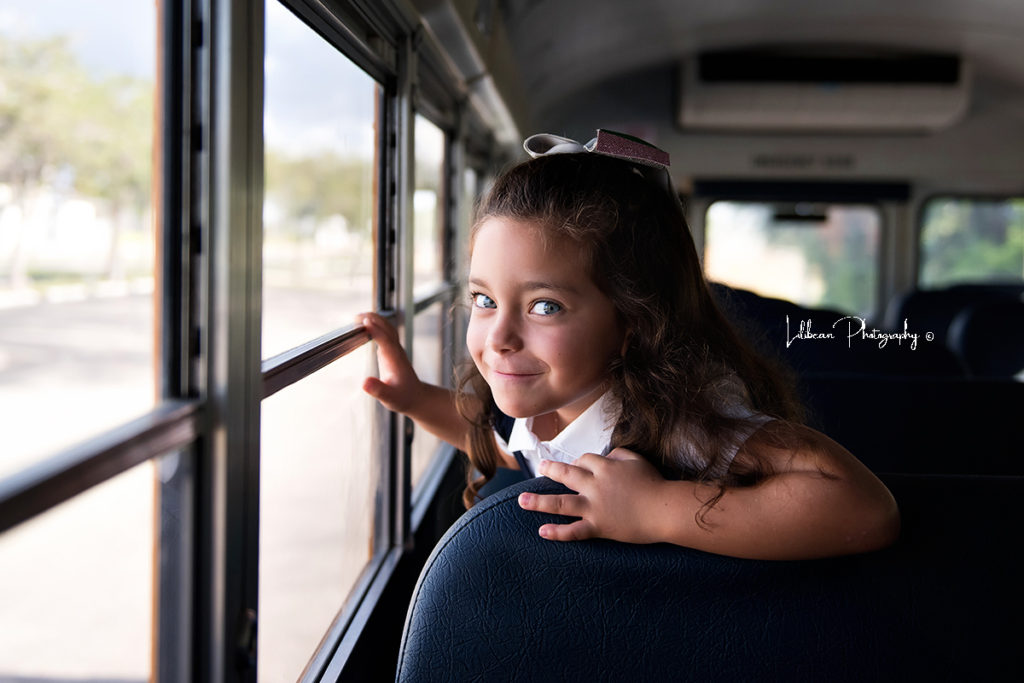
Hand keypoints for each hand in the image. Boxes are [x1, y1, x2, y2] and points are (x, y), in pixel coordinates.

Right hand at [359, 312, 422, 414]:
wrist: (415, 397)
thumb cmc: (403, 398)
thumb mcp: (389, 398)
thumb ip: (378, 390)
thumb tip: (364, 383)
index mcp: (396, 360)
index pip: (386, 341)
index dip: (376, 331)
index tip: (364, 322)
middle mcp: (396, 351)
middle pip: (388, 329)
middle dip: (374, 319)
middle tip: (356, 317)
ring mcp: (394, 349)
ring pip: (387, 328)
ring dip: (374, 320)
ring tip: (357, 318)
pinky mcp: (391, 351)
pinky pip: (384, 333)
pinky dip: (375, 326)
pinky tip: (364, 326)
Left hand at [518, 448, 667, 543]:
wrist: (665, 510)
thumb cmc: (655, 484)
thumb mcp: (637, 460)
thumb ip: (619, 454)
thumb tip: (606, 456)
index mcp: (605, 467)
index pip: (583, 460)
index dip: (577, 462)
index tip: (576, 467)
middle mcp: (594, 486)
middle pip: (565, 474)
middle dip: (550, 470)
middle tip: (540, 468)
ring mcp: (594, 507)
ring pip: (561, 503)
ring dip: (539, 502)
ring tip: (522, 501)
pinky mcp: (598, 527)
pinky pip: (574, 531)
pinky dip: (557, 532)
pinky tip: (542, 531)